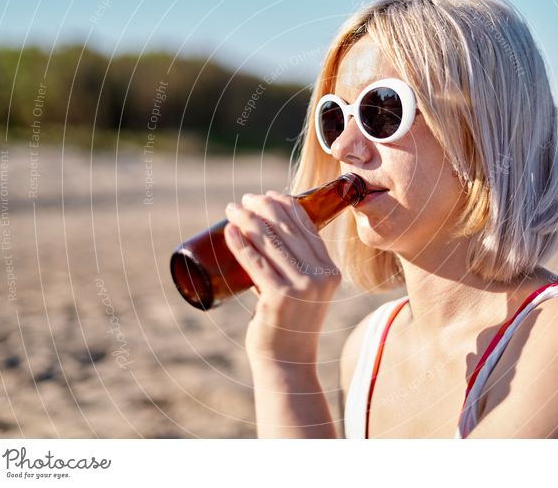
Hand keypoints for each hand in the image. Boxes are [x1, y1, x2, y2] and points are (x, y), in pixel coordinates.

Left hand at [224, 190, 341, 366]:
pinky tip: (228, 230)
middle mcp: (320, 277)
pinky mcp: (277, 298)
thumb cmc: (289, 323)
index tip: (267, 195)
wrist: (287, 362)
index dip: (286, 204)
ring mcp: (300, 288)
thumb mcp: (304, 291)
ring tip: (231, 209)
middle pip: (287, 228)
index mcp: (330, 271)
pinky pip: (255, 263)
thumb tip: (268, 234)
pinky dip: (239, 243)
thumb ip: (297, 267)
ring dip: (246, 219)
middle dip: (262, 206)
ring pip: (269, 241)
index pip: (307, 226)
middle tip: (244, 200)